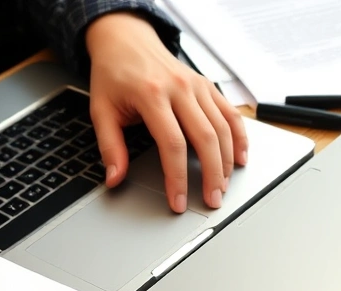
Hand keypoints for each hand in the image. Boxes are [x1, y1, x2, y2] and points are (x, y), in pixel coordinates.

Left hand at [85, 11, 248, 212]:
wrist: (126, 39)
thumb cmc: (114, 74)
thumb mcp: (102, 109)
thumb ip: (110, 146)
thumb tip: (115, 178)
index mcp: (152, 94)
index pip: (172, 144)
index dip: (178, 178)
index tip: (178, 201)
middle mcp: (180, 88)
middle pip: (205, 138)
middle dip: (211, 175)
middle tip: (211, 200)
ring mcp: (197, 85)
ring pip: (223, 128)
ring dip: (226, 161)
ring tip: (223, 186)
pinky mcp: (207, 85)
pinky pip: (230, 113)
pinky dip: (239, 137)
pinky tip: (239, 158)